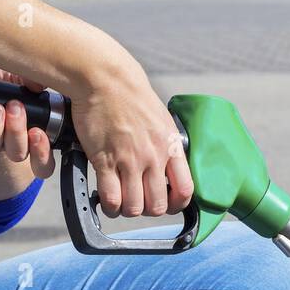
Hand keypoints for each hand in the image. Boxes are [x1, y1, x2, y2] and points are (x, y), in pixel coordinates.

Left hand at [0, 64, 55, 179]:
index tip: (38, 133)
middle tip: (16, 108)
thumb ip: (31, 79)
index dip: (41, 153)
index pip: (41, 160)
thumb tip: (38, 85)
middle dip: (16, 131)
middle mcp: (10, 143)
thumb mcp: (19, 75)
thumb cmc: (4, 80)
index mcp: (29, 136)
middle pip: (17, 153)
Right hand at [64, 61, 193, 217]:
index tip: (167, 203)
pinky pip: (111, 199)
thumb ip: (166, 146)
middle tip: (137, 201)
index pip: (185, 190)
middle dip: (147, 210)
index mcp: (171, 146)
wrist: (105, 79)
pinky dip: (109, 206)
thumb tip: (167, 170)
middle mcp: (153, 156)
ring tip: (120, 199)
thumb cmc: (131, 97)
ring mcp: (129, 160)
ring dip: (126, 210)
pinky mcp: (105, 161)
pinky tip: (105, 197)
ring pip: (134, 208)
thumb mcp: (161, 121)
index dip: (176, 205)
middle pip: (157, 206)